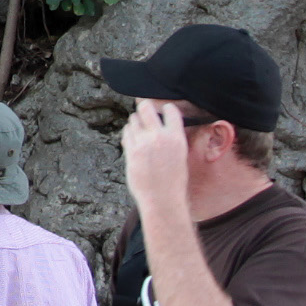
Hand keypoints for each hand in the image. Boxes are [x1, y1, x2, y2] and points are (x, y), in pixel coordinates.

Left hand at [120, 100, 190, 219]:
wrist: (163, 199)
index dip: (165, 109)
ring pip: (133, 119)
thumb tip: (158, 125)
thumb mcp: (179, 155)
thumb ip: (170, 138)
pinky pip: (126, 133)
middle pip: (146, 107)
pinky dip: (129, 134)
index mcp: (176, 137)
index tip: (162, 112)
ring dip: (135, 123)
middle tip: (144, 114)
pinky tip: (133, 143)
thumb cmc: (172, 180)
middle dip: (144, 108)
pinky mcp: (131, 151)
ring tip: (140, 134)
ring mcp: (144, 143)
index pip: (170, 110)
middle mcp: (160, 137)